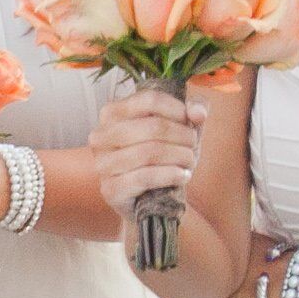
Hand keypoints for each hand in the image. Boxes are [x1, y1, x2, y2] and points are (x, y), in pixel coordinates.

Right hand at [90, 87, 206, 214]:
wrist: (150, 197)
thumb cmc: (164, 155)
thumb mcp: (181, 127)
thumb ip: (194, 109)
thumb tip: (198, 113)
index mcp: (112, 112)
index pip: (150, 100)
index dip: (178, 110)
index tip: (190, 122)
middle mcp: (100, 136)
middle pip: (153, 127)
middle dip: (183, 136)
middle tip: (193, 146)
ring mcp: (102, 163)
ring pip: (150, 152)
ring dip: (180, 157)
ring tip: (190, 162)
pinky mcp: (110, 189)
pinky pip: (145, 177)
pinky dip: (171, 175)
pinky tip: (183, 176)